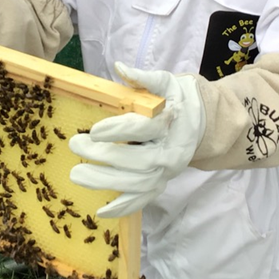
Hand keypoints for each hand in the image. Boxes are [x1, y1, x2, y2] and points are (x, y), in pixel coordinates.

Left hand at [68, 62, 205, 217]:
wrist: (203, 122)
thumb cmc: (178, 98)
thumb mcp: (166, 82)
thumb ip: (144, 78)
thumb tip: (120, 67)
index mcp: (171, 124)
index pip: (144, 129)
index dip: (118, 130)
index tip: (94, 130)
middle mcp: (170, 152)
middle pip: (138, 160)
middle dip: (105, 156)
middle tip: (75, 146)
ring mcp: (166, 172)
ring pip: (137, 183)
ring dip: (106, 182)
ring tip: (77, 175)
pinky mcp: (161, 183)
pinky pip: (143, 200)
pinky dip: (123, 207)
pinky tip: (100, 211)